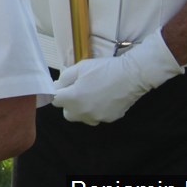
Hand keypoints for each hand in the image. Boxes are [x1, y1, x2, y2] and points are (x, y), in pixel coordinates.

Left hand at [52, 34, 182, 124]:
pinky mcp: (110, 119)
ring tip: (91, 95)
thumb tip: (57, 87)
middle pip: (68, 113)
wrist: (131, 75)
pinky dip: (96, 110)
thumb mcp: (79, 67)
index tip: (63, 86)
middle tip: (76, 91)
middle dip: (68, 104)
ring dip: (82, 109)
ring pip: (82, 117)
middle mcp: (83, 112)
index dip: (57, 92)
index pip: (55, 100)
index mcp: (73, 98)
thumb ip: (64, 79)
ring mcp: (97, 117)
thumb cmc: (104, 69)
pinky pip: (97, 117)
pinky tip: (103, 98)